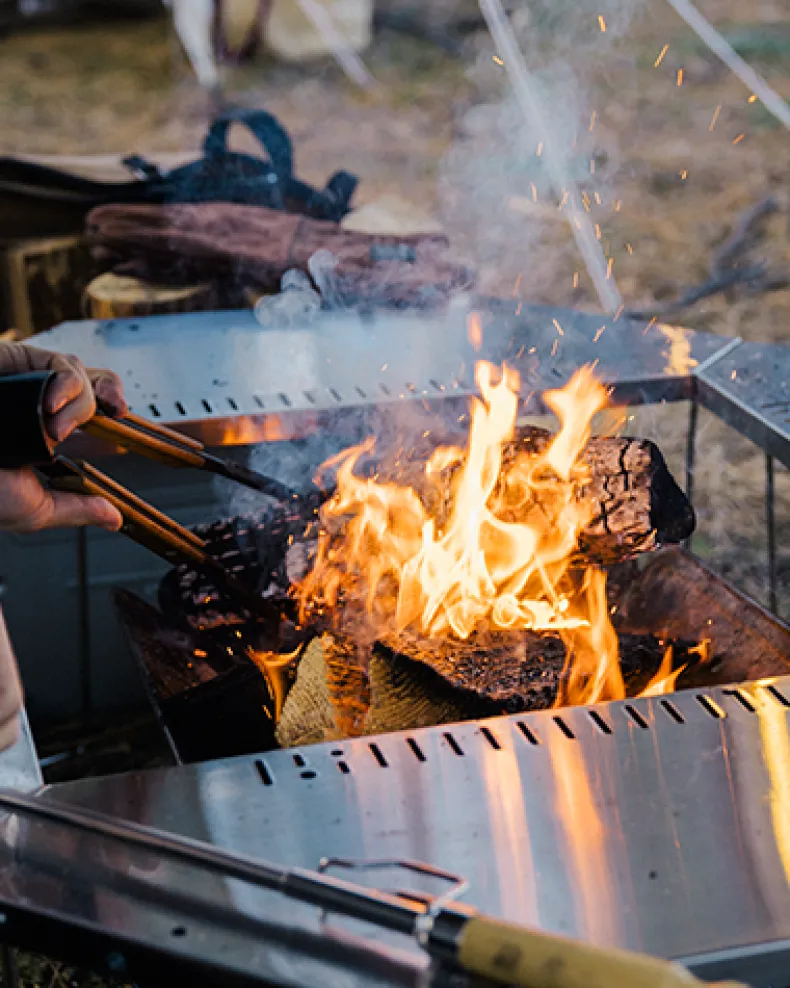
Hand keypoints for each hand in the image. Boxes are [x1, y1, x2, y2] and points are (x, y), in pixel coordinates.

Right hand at [0, 343, 127, 532]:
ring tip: (52, 427)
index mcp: (50, 439)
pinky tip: (52, 404)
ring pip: (87, 376)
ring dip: (80, 403)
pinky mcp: (21, 361)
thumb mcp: (34, 510)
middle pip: (101, 390)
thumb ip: (76, 509)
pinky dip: (68, 383)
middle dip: (108, 406)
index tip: (148, 439)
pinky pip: (66, 363)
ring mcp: (34, 383)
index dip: (124, 420)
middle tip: (72, 434)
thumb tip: (115, 519)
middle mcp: (45, 408)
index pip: (100, 420)